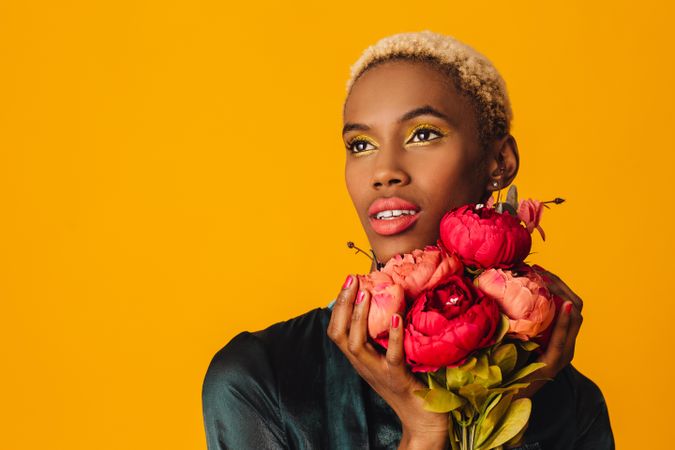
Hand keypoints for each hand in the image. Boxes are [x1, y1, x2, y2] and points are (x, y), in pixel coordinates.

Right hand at [327, 274, 448, 449]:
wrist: (423, 419)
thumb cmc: (409, 383)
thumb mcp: (389, 355)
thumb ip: (384, 335)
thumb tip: (391, 302)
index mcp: (360, 358)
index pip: (337, 330)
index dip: (339, 305)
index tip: (349, 280)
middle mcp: (363, 364)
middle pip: (339, 334)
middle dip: (343, 304)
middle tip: (351, 279)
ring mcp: (378, 372)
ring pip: (357, 345)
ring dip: (359, 317)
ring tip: (365, 294)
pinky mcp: (398, 378)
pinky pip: (392, 356)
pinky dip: (394, 335)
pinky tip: (397, 318)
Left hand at [514, 265, 583, 399]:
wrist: (502, 397)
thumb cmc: (503, 365)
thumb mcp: (509, 336)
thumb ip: (511, 318)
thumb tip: (494, 290)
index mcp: (556, 335)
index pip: (567, 302)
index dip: (556, 283)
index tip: (538, 269)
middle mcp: (564, 343)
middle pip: (574, 305)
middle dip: (560, 284)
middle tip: (540, 271)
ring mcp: (562, 354)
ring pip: (574, 318)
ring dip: (563, 294)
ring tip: (548, 280)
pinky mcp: (554, 364)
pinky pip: (563, 339)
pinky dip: (567, 321)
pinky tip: (564, 307)